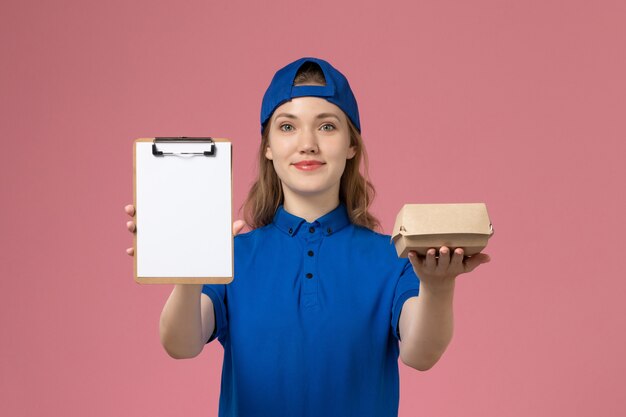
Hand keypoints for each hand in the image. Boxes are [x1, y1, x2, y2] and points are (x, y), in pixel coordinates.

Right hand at [123, 204, 245, 255]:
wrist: (196, 282)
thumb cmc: (205, 257)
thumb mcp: (216, 245)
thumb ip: (226, 235)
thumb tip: (241, 223)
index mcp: (178, 224)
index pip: (165, 208)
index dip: (155, 199)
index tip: (148, 193)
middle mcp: (164, 232)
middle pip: (149, 218)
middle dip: (138, 212)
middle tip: (133, 209)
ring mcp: (157, 246)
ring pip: (142, 234)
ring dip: (134, 229)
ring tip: (132, 226)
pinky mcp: (153, 260)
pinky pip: (140, 255)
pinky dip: (135, 252)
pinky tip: (131, 251)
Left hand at [407, 246, 490, 291]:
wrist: (436, 284)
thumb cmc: (452, 269)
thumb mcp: (464, 267)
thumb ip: (475, 260)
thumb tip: (488, 257)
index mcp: (454, 266)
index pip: (457, 262)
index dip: (458, 256)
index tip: (460, 250)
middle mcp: (442, 268)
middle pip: (444, 261)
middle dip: (445, 255)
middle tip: (445, 248)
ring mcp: (430, 268)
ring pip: (430, 262)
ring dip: (430, 257)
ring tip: (430, 250)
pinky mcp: (419, 267)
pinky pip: (415, 263)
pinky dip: (413, 258)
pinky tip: (411, 252)